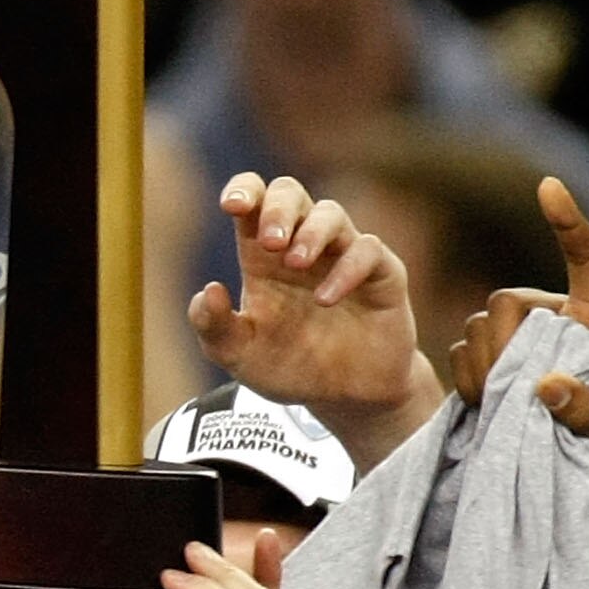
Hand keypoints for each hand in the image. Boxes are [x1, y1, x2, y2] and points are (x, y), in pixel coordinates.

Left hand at [190, 173, 437, 470]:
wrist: (345, 398)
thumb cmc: (290, 366)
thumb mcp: (239, 355)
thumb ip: (214, 327)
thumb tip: (207, 291)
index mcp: (262, 257)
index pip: (253, 202)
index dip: (243, 191)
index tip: (231, 205)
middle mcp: (302, 246)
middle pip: (290, 193)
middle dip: (278, 208)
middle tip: (269, 241)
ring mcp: (342, 255)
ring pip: (330, 213)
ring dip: (311, 232)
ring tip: (296, 263)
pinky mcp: (380, 273)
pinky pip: (367, 251)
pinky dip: (346, 268)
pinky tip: (325, 299)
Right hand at [449, 175, 588, 439]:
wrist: (571, 462)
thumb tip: (546, 386)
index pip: (584, 255)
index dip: (566, 221)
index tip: (547, 186)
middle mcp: (554, 316)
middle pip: (506, 299)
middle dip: (499, 341)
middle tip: (509, 385)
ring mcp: (518, 340)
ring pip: (476, 326)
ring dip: (481, 366)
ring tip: (499, 402)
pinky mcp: (490, 365)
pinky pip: (461, 356)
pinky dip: (467, 380)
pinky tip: (484, 404)